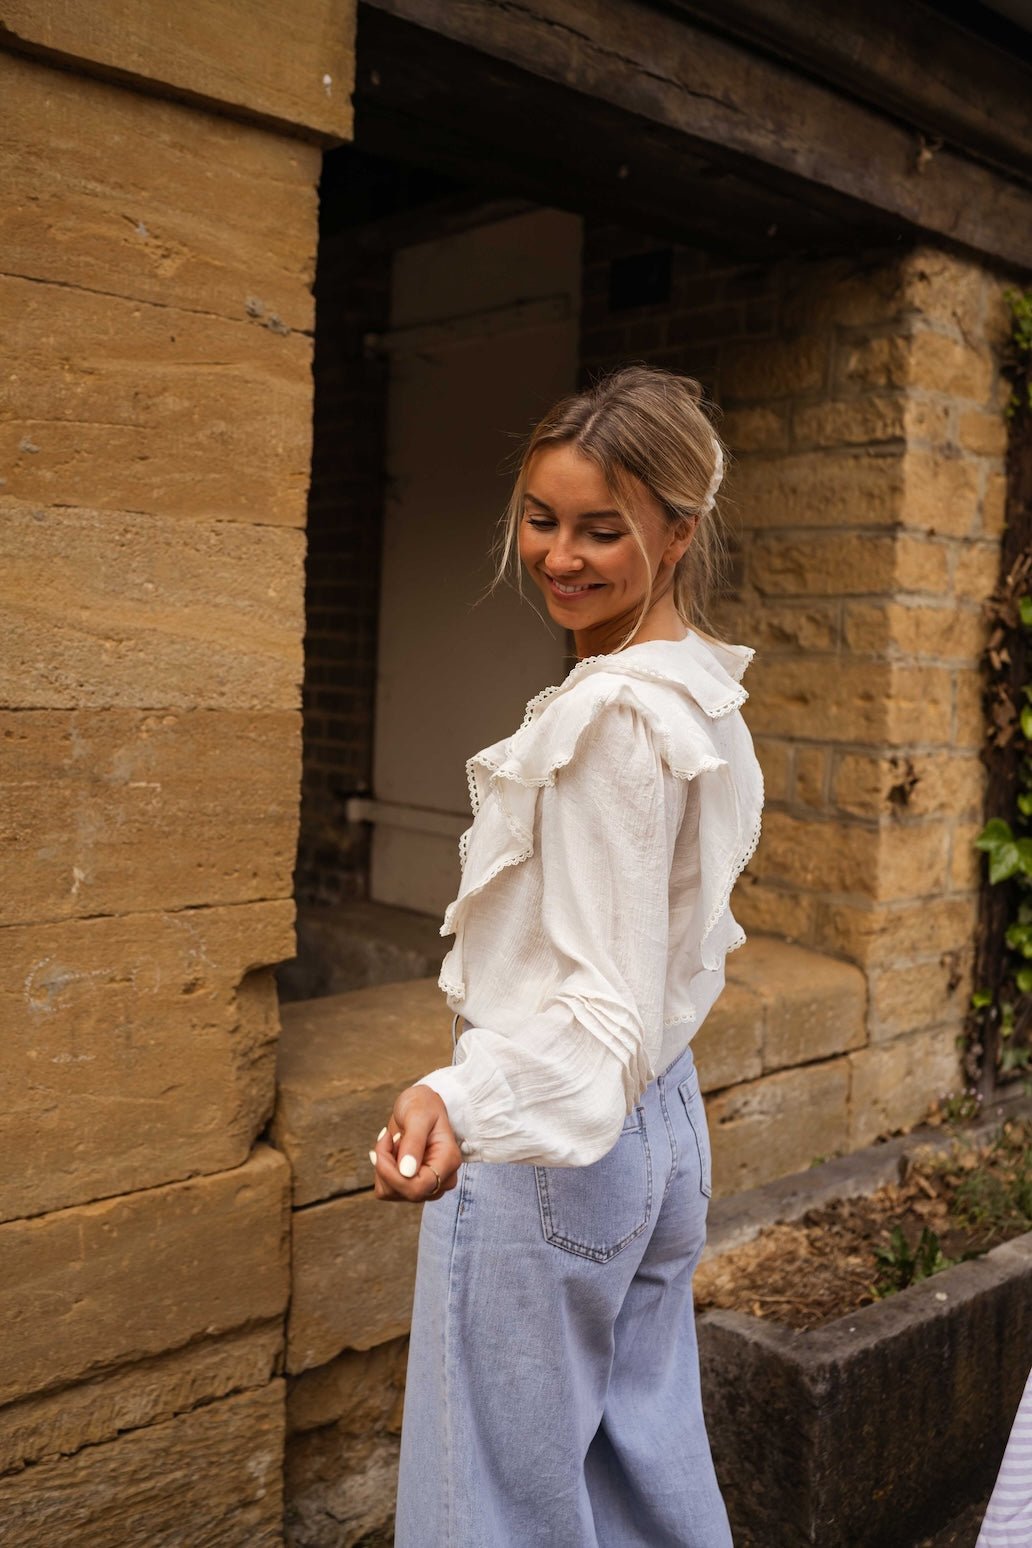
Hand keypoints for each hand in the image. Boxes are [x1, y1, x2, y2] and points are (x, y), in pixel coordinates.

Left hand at [371, 1084, 462, 1203]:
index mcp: (448, 1161)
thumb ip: (414, 1142)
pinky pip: (386, 1189)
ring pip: (392, 1192)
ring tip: (392, 1140)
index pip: (420, 1187)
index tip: (385, 1143)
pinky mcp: (412, 1186)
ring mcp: (427, 1186)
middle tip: (386, 1137)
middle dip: (386, 1165)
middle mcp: (441, 1179)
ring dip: (383, 1165)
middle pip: (406, 1192)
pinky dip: (382, 1169)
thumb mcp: (418, 1115)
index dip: (394, 1175)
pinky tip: (390, 1151)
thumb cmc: (423, 1105)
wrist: (420, 1106)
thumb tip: (406, 1172)